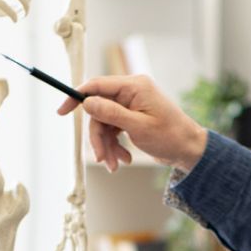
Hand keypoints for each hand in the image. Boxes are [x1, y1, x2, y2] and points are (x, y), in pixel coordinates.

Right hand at [58, 74, 210, 173]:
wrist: (188, 151)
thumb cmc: (170, 136)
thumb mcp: (138, 127)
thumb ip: (111, 113)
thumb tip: (87, 103)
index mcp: (134, 86)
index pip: (96, 85)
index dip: (77, 97)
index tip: (62, 111)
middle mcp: (131, 92)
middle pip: (98, 111)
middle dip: (98, 137)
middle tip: (101, 158)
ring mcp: (131, 105)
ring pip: (104, 124)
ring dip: (107, 146)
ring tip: (115, 165)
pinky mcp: (132, 118)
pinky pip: (114, 130)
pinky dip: (115, 146)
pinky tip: (124, 159)